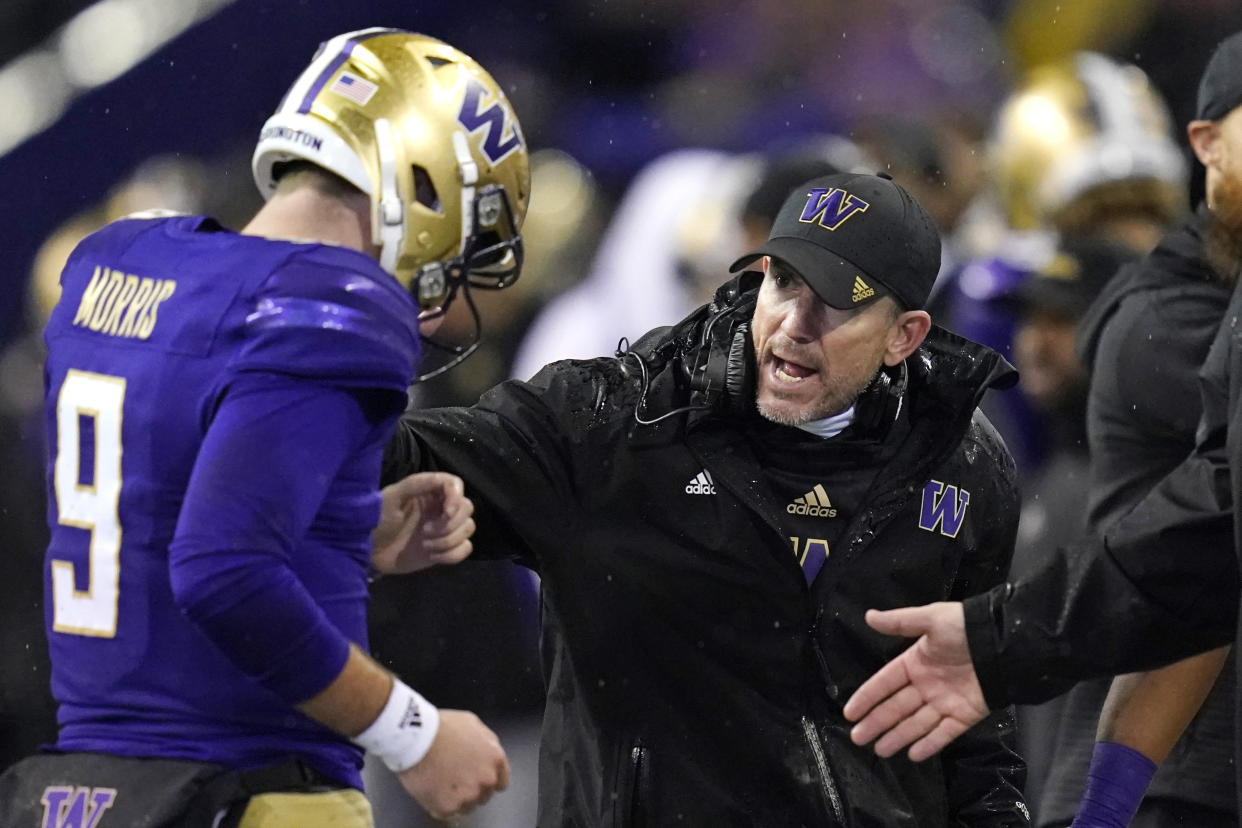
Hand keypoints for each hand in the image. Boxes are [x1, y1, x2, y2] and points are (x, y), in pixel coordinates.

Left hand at [372, 472, 474, 573]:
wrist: (368, 550)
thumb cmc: (377, 519)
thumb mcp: (392, 497)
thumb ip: (416, 484)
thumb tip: (441, 481)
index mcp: (429, 491)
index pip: (456, 485)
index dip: (456, 498)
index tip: (447, 512)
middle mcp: (440, 508)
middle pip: (467, 508)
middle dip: (450, 523)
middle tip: (426, 532)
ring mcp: (444, 529)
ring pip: (468, 528)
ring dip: (449, 540)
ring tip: (426, 545)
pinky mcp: (444, 549)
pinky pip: (465, 549)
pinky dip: (452, 554)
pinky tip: (432, 556)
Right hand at [398, 709, 509, 819]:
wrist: (415, 736)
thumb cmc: (440, 727)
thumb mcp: (473, 724)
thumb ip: (487, 742)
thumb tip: (488, 751)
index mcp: (495, 758)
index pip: (500, 783)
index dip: (486, 781)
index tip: (475, 779)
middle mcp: (487, 779)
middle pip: (483, 796)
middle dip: (470, 788)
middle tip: (452, 777)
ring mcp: (469, 794)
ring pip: (466, 807)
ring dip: (456, 799)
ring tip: (440, 781)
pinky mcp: (449, 806)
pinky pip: (447, 813)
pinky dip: (439, 805)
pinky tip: (431, 788)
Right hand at [842, 602, 988, 761]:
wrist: (1003, 642)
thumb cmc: (964, 628)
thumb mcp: (930, 619)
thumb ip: (899, 622)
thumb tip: (868, 616)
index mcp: (915, 662)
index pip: (884, 683)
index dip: (867, 697)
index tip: (849, 713)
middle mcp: (926, 685)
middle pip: (896, 707)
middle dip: (876, 723)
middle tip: (857, 738)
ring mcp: (945, 702)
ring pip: (916, 724)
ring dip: (898, 737)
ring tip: (880, 750)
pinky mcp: (964, 715)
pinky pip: (944, 733)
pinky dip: (930, 744)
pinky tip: (913, 754)